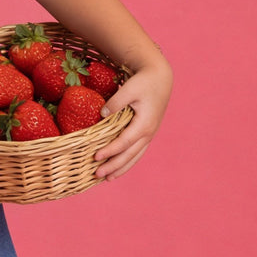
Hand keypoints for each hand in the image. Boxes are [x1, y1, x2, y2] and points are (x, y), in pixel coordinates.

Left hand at [92, 60, 172, 180]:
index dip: (110, 151)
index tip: (95, 157)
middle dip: (114, 166)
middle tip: (97, 175)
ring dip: (121, 168)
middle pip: (130, 155)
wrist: (161, 78)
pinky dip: (128, 161)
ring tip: (107, 179)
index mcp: (144, 124)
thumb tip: (102, 114)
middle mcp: (148, 133)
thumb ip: (116, 102)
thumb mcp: (130, 88)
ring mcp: (149, 134)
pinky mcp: (147, 132)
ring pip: (135, 156)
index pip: (124, 142)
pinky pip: (137, 151)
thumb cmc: (144, 82)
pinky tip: (118, 168)